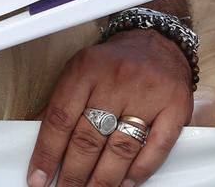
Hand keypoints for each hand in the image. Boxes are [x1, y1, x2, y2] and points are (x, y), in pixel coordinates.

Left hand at [26, 29, 192, 186]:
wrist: (157, 41)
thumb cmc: (115, 62)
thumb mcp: (80, 72)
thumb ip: (62, 105)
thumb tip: (41, 145)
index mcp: (86, 69)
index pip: (61, 119)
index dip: (47, 154)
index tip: (39, 178)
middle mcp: (117, 79)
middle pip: (89, 138)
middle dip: (74, 174)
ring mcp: (148, 93)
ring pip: (121, 148)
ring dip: (104, 179)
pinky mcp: (175, 106)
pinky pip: (156, 147)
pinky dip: (140, 171)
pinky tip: (126, 183)